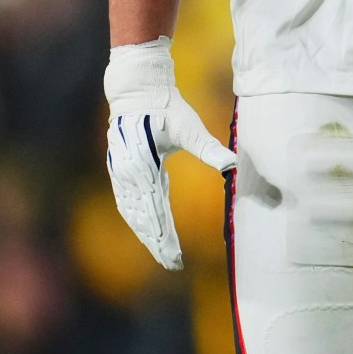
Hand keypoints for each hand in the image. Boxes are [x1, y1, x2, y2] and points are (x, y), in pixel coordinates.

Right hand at [103, 37, 235, 271]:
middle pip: (142, 218)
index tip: (177, 257)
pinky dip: (136, 218)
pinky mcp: (119, 168)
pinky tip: (146, 229)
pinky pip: (126, 201)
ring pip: (132, 212)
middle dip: (157, 243)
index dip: (165, 238)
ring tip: (161, 252)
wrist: (137, 89)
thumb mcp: (189, 127)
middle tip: (173, 264)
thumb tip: (232, 164)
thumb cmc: (166, 107)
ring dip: (145, 233)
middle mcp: (127, 174)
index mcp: (143, 167)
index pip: (156, 212)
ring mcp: (120, 172)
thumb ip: (209, 148)